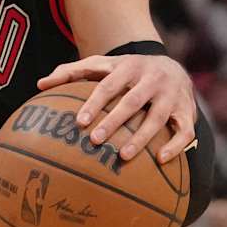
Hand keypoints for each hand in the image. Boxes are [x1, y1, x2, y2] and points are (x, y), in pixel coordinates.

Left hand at [37, 51, 196, 162]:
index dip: (94, 103)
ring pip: (158, 117)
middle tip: (94, 140)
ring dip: (142, 137)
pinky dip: (175, 145)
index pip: (108, 85)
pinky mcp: (187, 111)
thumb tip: (39, 84)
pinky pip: (184, 131)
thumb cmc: (127, 72)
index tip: (79, 122)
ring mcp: (172, 95)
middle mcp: (152, 79)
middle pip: (132, 101)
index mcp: (128, 67)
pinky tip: (161, 160)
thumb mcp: (103, 65)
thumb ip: (72, 71)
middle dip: (113, 121)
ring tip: (123, 156)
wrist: (172, 67)